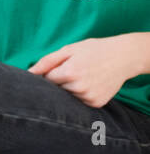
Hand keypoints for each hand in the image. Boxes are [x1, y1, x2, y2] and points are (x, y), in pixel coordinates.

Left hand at [29, 34, 148, 107]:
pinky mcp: (96, 103)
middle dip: (57, 82)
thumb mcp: (68, 50)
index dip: (48, 73)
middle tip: (70, 71)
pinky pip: (78, 101)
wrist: (123, 57)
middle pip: (55, 89)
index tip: (55, 68)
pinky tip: (88, 83)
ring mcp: (89, 97)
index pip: (46, 80)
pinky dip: (79, 93)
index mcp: (70, 72)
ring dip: (68, 88)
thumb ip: (46, 62)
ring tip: (82, 76)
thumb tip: (28, 73)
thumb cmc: (93, 50)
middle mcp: (79, 87)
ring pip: (66, 96)